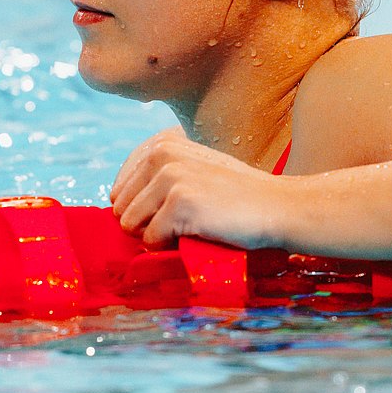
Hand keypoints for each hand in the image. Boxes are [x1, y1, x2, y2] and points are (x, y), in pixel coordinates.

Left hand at [110, 126, 293, 249]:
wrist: (278, 206)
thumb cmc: (238, 196)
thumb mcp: (195, 169)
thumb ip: (159, 176)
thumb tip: (113, 203)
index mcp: (163, 145)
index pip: (119, 188)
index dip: (139, 210)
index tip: (170, 213)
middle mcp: (162, 155)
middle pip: (120, 209)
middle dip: (146, 224)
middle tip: (186, 221)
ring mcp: (169, 178)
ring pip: (130, 226)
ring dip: (158, 236)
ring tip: (192, 226)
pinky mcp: (178, 204)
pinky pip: (151, 241)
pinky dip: (171, 247)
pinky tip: (199, 233)